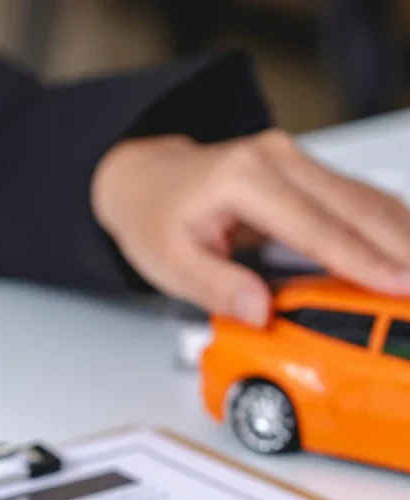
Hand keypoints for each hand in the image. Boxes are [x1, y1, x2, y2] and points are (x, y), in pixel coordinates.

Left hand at [92, 129, 409, 325]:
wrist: (146, 180)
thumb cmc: (156, 218)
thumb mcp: (169, 263)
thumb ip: (216, 287)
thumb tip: (260, 309)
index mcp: (245, 179)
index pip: (318, 228)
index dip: (363, 260)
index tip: (398, 283)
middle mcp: (276, 159)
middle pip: (355, 207)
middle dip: (397, 246)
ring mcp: (293, 160)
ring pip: (362, 198)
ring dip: (397, 235)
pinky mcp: (303, 171)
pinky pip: (353, 198)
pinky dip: (382, 225)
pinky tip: (401, 249)